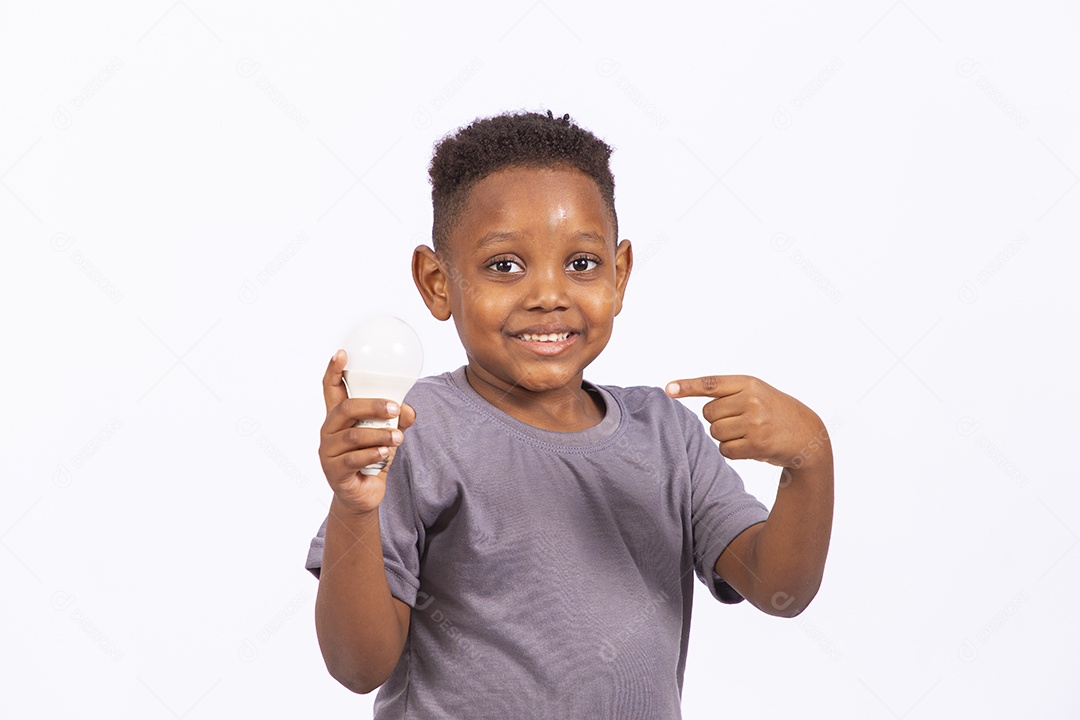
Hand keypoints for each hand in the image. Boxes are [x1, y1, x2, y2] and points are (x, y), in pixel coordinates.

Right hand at [319, 350, 415, 514]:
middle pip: (345, 409)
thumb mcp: (387, 435)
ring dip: (379, 435)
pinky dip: (373, 454)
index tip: (341, 353)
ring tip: (398, 439)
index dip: (334, 370)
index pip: (331, 389)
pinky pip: (353, 459)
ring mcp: (329, 452)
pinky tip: (386, 454)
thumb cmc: (372, 458)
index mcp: (339, 417)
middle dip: (371, 405)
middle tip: (394, 408)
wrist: (363, 495)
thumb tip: (408, 410)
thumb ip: (398, 420)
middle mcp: (329, 431)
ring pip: (353, 436)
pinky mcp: (334, 472)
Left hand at [666, 375, 828, 469]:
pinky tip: (751, 446)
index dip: (687, 386)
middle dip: (720, 421)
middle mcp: (752, 400)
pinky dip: (734, 451)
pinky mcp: (758, 444)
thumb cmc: (774, 412)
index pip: (711, 384)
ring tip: (749, 433)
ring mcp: (756, 422)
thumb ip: (728, 393)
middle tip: (742, 422)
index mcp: (749, 383)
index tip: (668, 389)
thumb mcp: (757, 392)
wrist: (808, 435)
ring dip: (727, 437)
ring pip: (716, 433)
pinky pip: (726, 450)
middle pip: (709, 414)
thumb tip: (685, 391)